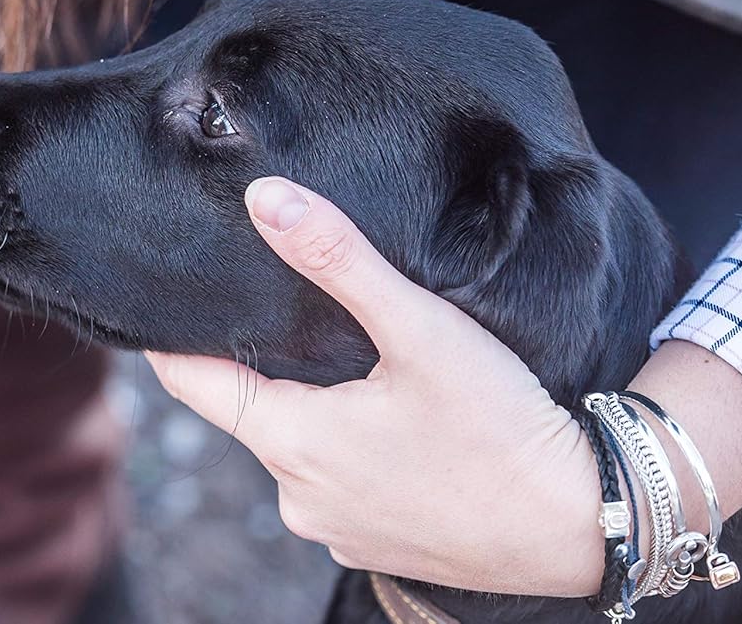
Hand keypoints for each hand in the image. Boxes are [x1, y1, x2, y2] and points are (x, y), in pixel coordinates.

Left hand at [146, 177, 604, 596]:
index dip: (170, 342)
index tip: (156, 304)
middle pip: (248, 411)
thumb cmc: (503, 426)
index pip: (193, 385)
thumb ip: (339, 260)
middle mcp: (297, 497)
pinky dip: (345, 448)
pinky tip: (384, 420)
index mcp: (291, 443)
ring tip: (337, 360)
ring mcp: (334, 527)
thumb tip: (266, 198)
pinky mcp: (373, 543)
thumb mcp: (420, 328)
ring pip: (295, 447)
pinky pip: (335, 482)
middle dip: (256, 364)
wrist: (585, 524)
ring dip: (308, 408)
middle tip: (268, 310)